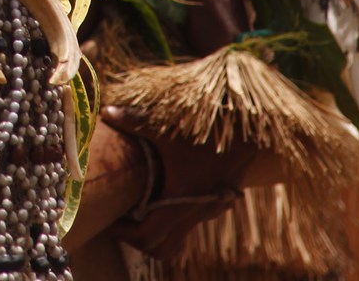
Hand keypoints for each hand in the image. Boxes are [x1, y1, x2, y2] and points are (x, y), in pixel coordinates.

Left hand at [100, 105, 259, 257]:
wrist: (253, 123)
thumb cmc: (205, 123)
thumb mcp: (165, 124)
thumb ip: (133, 121)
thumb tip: (105, 111)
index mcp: (183, 200)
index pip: (147, 237)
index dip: (124, 233)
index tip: (110, 221)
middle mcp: (200, 211)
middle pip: (164, 247)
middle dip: (140, 237)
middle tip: (122, 218)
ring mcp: (215, 207)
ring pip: (181, 233)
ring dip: (161, 225)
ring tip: (141, 202)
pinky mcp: (224, 198)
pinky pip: (196, 216)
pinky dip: (179, 211)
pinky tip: (169, 188)